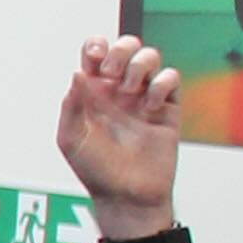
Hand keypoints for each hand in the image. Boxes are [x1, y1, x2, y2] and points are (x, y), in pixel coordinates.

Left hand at [57, 35, 182, 237]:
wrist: (127, 196)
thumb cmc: (96, 171)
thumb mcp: (71, 139)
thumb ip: (71, 105)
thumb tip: (77, 73)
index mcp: (92, 93)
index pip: (95, 53)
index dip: (97, 46)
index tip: (96, 59)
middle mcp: (118, 91)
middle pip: (125, 47)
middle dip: (121, 50)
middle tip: (113, 74)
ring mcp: (143, 98)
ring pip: (149, 57)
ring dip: (140, 65)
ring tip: (131, 91)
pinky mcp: (167, 109)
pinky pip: (171, 78)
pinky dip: (162, 84)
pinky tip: (151, 105)